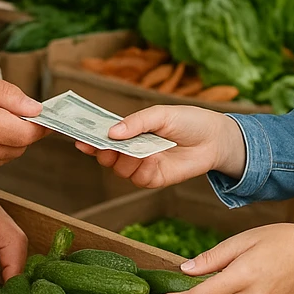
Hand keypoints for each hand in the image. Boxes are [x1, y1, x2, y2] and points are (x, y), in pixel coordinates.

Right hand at [73, 105, 245, 188]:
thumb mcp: (160, 114)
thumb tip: (111, 132)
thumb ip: (136, 122)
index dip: (90, 138)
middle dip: (103, 152)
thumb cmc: (188, 120)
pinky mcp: (154, 178)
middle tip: (104, 147)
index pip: (104, 135)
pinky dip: (142, 170)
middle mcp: (132, 148)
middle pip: (106, 155)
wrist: (215, 139)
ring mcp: (142, 164)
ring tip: (139, 150)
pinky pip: (138, 179)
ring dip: (125, 160)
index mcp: (130, 130)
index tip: (79, 139)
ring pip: (120, 169)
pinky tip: (153, 160)